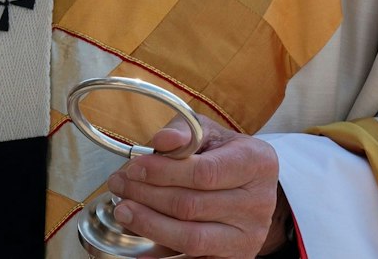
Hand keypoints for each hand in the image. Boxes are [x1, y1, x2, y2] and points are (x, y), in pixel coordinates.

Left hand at [103, 120, 286, 257]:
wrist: (251, 187)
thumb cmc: (224, 155)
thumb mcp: (209, 133)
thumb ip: (184, 131)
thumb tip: (163, 139)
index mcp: (256, 163)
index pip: (204, 173)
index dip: (163, 172)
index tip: (134, 167)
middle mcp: (257, 203)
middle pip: (192, 206)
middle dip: (147, 195)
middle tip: (119, 184)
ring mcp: (247, 235)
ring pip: (190, 237)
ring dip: (149, 224)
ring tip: (124, 209)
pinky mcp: (234, 257)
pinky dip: (162, 254)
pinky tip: (140, 243)